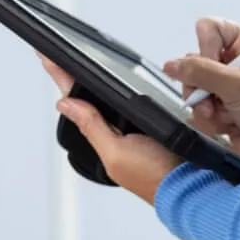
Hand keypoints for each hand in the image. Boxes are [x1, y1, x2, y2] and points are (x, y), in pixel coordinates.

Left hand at [38, 55, 183, 204]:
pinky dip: (128, 87)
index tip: (46, 57)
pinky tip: (118, 77)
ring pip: (114, 96)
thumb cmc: (156, 177)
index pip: (76, 102)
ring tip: (74, 62)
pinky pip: (136, 99)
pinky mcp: (155, 121)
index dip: (62, 79)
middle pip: (92, 96)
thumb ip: (92, 127)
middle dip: (76, 77)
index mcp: (103, 138)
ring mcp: (136, 126)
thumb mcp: (117, 152)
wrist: (192, 184)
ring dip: (99, 79)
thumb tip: (66, 105)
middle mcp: (117, 131)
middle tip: (55, 54)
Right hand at [162, 18, 239, 184]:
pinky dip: (214, 122)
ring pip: (194, 90)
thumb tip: (172, 65)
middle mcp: (236, 62)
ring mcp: (228, 87)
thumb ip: (202, 73)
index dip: (204, 48)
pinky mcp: (223, 109)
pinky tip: (232, 126)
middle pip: (194, 63)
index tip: (211, 70)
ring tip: (228, 117)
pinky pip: (201, 111)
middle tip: (213, 101)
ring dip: (208, 108)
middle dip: (202, 88)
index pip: (209, 29)